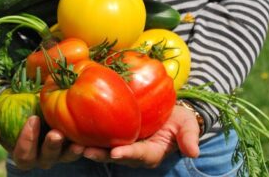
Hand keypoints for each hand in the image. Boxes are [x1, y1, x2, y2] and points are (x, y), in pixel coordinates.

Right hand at [0, 115, 84, 169]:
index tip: (33, 119)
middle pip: (46, 158)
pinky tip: (90, 138)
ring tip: (77, 143)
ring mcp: (60, 154)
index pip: (23, 154)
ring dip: (70, 151)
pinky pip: (82, 149)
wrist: (38, 114)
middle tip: (55, 134)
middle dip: (50, 147)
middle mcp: (43, 158)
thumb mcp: (2, 124)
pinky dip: (87, 146)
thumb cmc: (17, 118)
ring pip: (65, 156)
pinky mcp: (75, 147)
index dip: (26, 141)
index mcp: (24, 153)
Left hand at [82, 105, 200, 167]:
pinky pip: (101, 137)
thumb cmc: (178, 119)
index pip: (140, 155)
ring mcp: (123, 144)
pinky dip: (89, 135)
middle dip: (101, 155)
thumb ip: (189, 137)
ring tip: (74, 144)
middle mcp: (134, 152)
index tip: (116, 153)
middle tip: (85, 151)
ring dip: (90, 148)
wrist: (168, 112)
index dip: (128, 154)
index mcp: (152, 152)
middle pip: (116, 156)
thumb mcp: (187, 125)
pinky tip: (74, 130)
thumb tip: (194, 152)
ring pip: (105, 149)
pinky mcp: (115, 135)